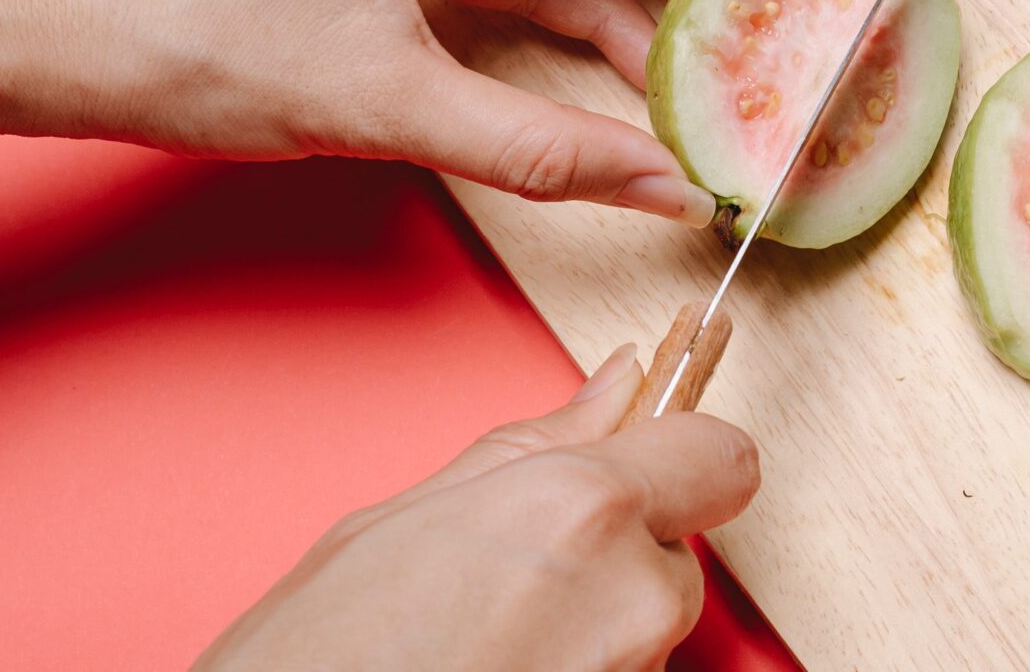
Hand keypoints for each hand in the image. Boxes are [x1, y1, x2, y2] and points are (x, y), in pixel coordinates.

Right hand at [194, 345, 760, 671]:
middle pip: (675, 550)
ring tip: (482, 638)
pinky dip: (574, 668)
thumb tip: (619, 385)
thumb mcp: (397, 521)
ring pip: (648, 625)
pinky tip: (496, 669)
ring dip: (590, 622)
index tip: (653, 454)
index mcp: (581, 510)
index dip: (680, 453)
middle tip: (510, 572)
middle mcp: (631, 598)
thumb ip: (533, 446)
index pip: (719, 456)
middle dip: (613, 551)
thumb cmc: (309, 664)